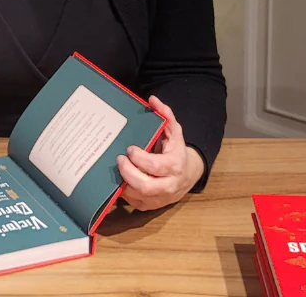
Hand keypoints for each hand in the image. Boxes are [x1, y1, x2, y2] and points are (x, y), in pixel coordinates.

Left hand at [116, 96, 204, 210]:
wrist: (189, 174)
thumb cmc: (177, 150)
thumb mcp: (175, 131)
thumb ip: (165, 114)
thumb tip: (152, 99)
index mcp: (175, 165)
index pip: (155, 166)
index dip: (139, 159)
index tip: (130, 148)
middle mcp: (169, 185)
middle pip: (145, 186)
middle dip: (128, 173)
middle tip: (119, 160)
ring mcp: (161, 198)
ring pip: (138, 197)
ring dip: (123, 184)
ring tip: (117, 170)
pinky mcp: (152, 206)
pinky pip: (134, 203)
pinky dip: (124, 193)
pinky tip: (119, 180)